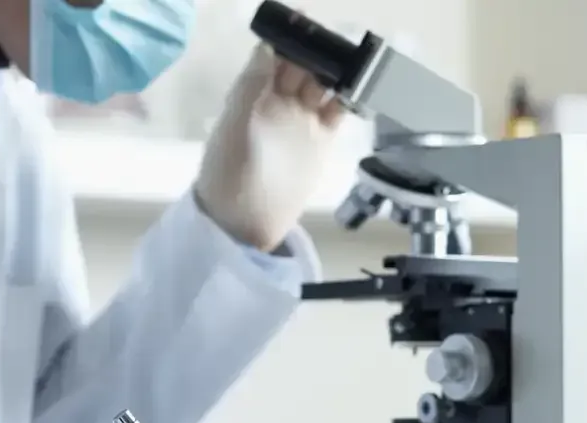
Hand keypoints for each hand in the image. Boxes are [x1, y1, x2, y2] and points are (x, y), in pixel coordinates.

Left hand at [195, 42, 344, 252]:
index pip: (273, 55)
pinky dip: (349, 98)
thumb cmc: (228, 179)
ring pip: (323, 83)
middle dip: (318, 53)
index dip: (290, 41)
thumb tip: (267, 48)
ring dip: (336, 73)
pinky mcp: (319, 140)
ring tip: (350, 70)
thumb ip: (249, 90)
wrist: (243, 225)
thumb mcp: (233, 131)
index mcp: (251, 95)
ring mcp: (300, 120)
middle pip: (303, 64)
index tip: (308, 33)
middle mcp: (276, 102)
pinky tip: (359, 91)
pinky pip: (338, 110)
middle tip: (335, 51)